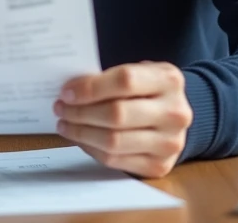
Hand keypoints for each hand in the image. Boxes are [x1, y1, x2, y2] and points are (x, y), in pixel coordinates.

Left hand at [53, 61, 192, 177]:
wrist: (176, 115)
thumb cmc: (149, 89)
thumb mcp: (140, 72)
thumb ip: (111, 77)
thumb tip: (71, 90)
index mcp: (169, 80)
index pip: (125, 81)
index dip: (91, 87)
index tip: (67, 91)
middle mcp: (175, 113)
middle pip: (117, 114)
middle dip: (80, 112)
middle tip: (61, 108)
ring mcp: (169, 143)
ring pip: (113, 141)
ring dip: (81, 133)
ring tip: (65, 124)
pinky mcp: (160, 166)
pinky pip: (115, 160)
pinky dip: (91, 149)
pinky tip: (81, 138)